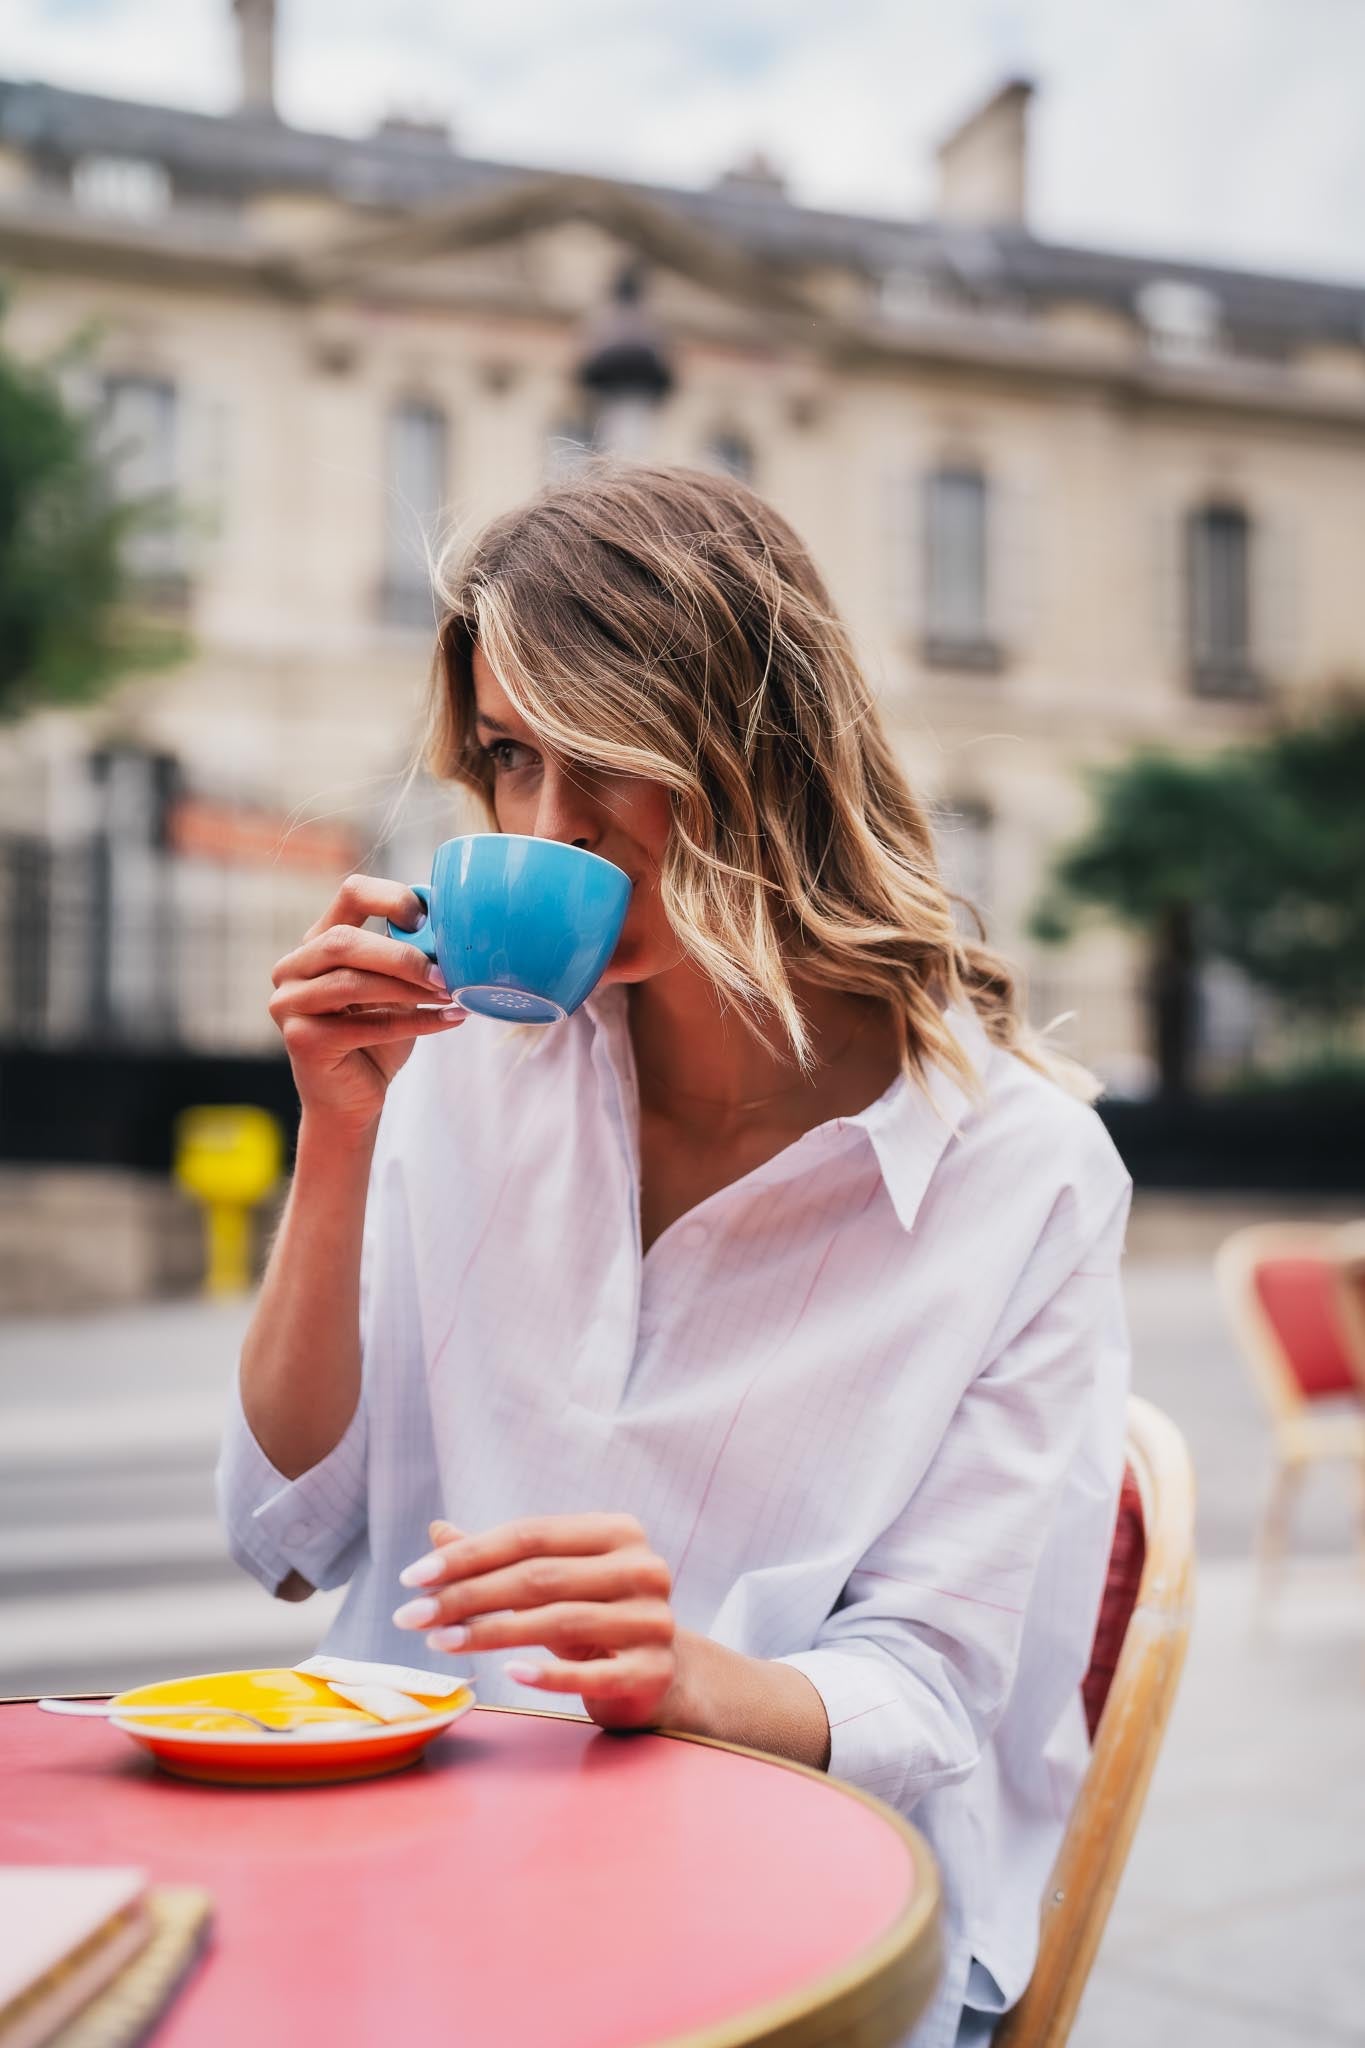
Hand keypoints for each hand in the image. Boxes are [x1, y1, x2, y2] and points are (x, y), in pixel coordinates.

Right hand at [269, 873, 463, 1141]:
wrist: (352, 1100)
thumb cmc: (376, 1036)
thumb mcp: (396, 988)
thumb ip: (408, 956)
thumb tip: (453, 926)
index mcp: (317, 942)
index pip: (351, 894)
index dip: (392, 899)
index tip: (428, 919)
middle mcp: (293, 968)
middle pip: (345, 941)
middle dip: (402, 956)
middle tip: (447, 971)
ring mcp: (289, 1003)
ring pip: (352, 982)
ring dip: (409, 988)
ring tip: (451, 995)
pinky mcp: (301, 1039)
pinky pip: (366, 1024)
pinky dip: (414, 1021)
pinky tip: (448, 1020)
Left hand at [392, 1515, 681, 1731]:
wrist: (658, 1674)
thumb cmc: (593, 1616)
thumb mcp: (550, 1582)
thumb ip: (499, 1559)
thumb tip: (437, 1532)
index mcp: (618, 1532)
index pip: (531, 1536)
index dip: (469, 1554)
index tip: (413, 1577)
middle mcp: (643, 1568)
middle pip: (540, 1577)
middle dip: (467, 1595)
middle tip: (412, 1615)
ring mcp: (652, 1620)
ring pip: (560, 1621)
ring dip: (490, 1632)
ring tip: (440, 1642)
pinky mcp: (652, 1671)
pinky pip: (592, 1673)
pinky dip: (547, 1674)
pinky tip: (508, 1673)